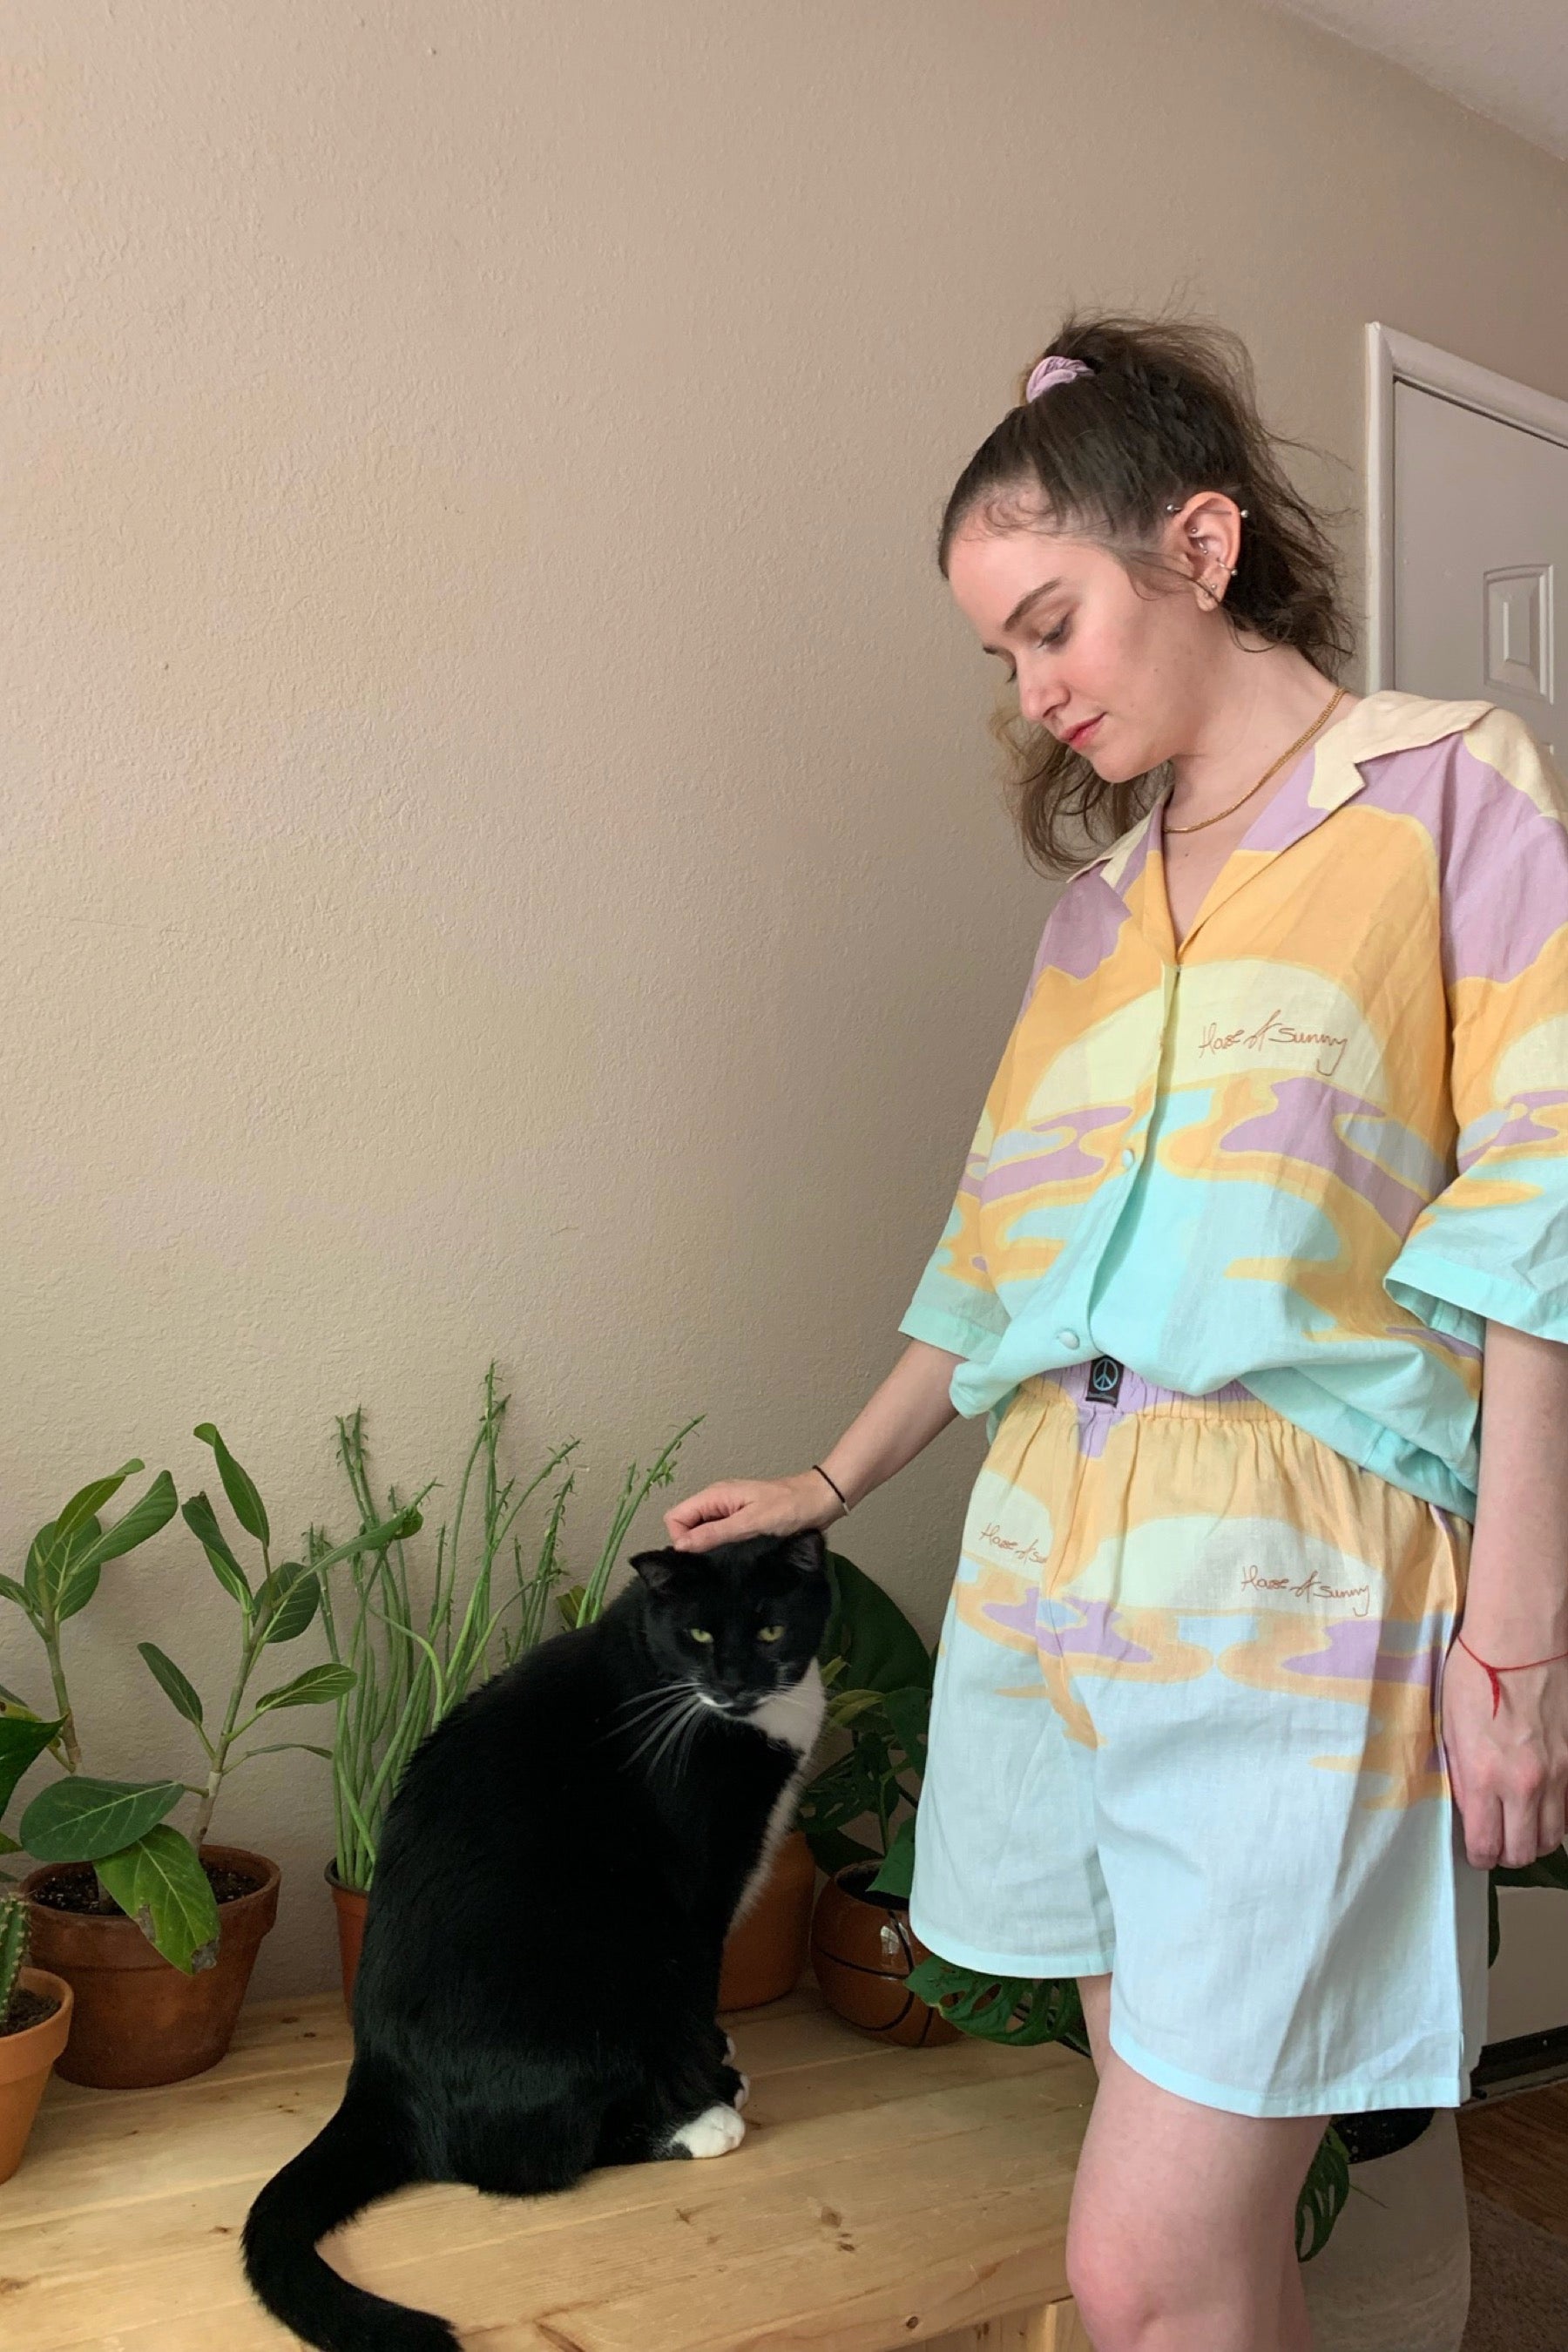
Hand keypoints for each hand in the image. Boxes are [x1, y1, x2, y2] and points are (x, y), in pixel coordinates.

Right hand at [663, 1470, 842, 1553]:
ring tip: (729, 1562)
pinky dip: (723, 1547)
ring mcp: (729, 1511)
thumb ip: (715, 1533)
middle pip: (686, 1524)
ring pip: (703, 1531)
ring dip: (710, 1548)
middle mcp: (717, 1501)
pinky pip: (720, 1535)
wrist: (821, 1500)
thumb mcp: (751, 1523)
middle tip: (715, 1563)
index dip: (681, 1538)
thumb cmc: (790, 1508)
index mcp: (714, 1495)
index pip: (675, 1516)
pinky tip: (738, 1557)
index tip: (699, 1557)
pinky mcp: (742, 1521)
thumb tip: (680, 1545)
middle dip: (694, 1545)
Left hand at [1441, 1638, 1567, 1868]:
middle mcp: (1525, 1784)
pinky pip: (1567, 1809)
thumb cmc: (1475, 1675)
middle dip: (1507, 1854)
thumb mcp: (1451, 1729)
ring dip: (1535, 1838)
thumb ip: (1462, 1776)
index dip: (1479, 1856)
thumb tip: (1471, 1809)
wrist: (1522, 1641)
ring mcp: (1557, 1774)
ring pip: (1553, 1837)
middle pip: (1524, 1852)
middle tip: (1497, 1842)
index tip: (1476, 1851)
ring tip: (1519, 1825)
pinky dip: (1554, 1816)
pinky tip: (1540, 1804)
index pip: (1486, 1846)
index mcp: (1484, 1777)